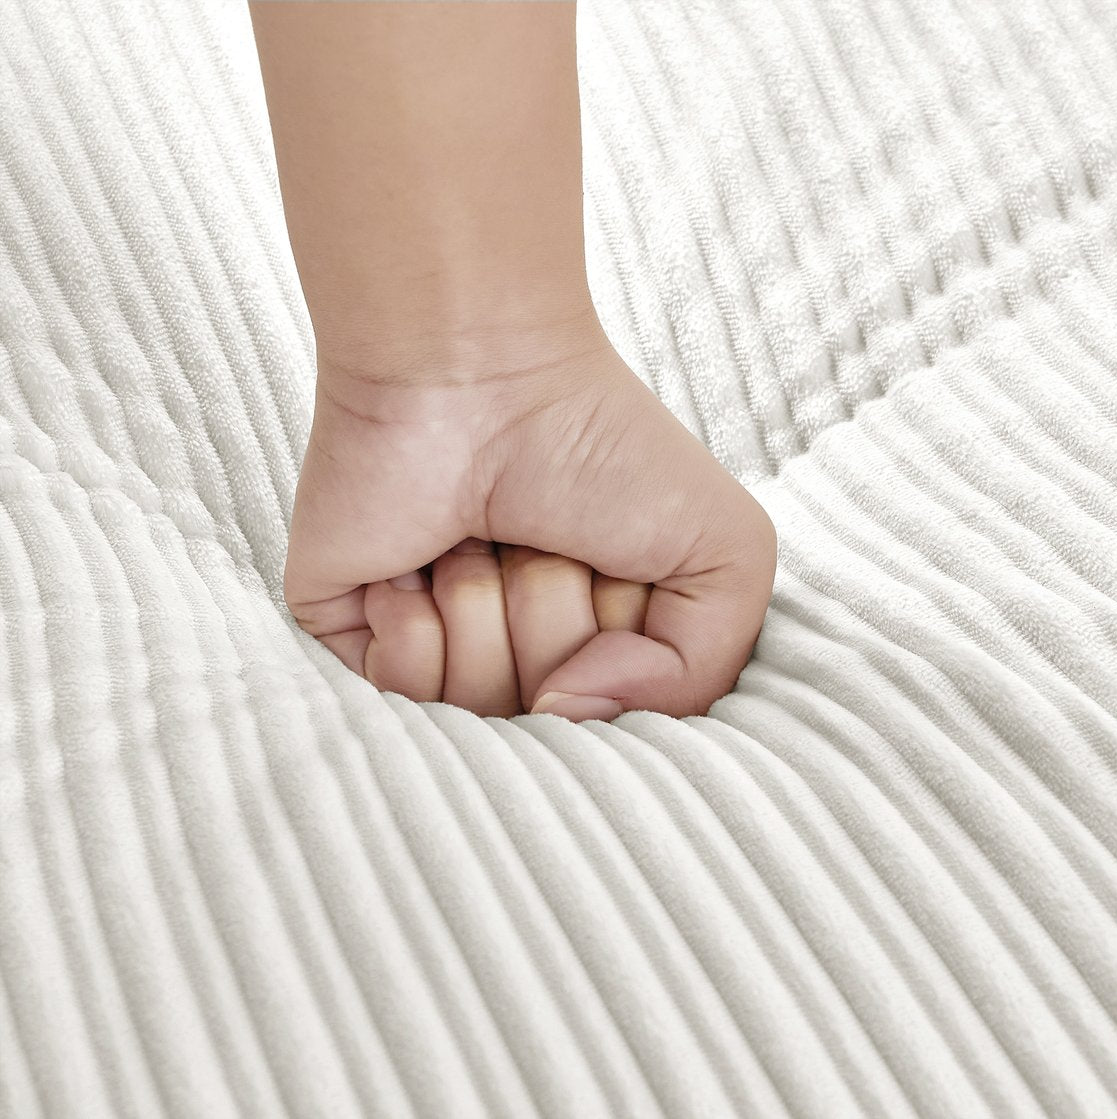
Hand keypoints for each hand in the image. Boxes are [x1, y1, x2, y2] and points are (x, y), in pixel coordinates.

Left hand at [283, 326, 777, 720]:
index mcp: (595, 640)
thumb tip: (567, 717)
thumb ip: (696, 674)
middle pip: (541, 721)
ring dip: (487, 608)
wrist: (479, 369)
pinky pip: (395, 695)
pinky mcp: (358, 632)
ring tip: (482, 533)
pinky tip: (422, 558)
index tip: (609, 564)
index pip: (616, 725)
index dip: (623, 652)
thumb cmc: (601, 444)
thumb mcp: (725, 557)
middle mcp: (516, 652)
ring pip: (469, 711)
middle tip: (543, 535)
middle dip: (552, 618)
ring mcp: (436, 647)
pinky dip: (418, 622)